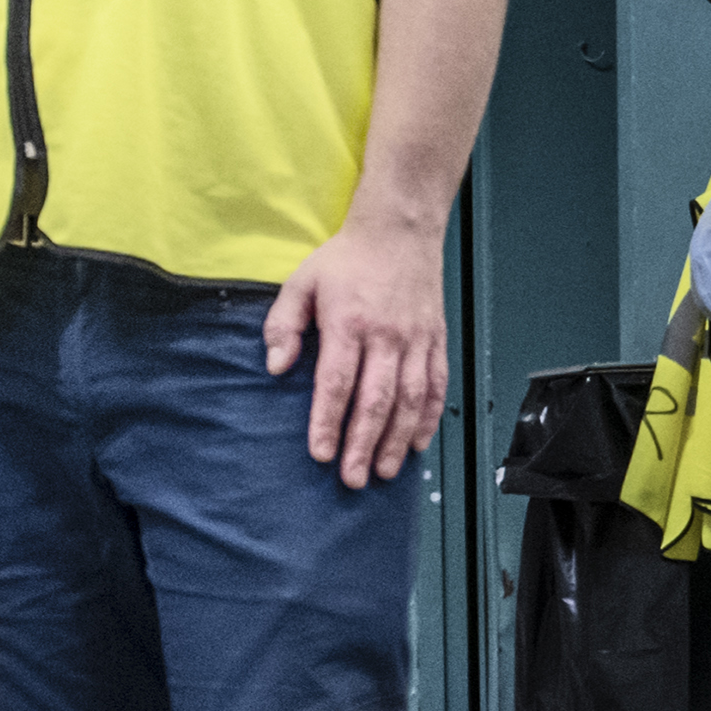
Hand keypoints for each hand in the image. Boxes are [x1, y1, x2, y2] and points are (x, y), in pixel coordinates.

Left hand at [262, 220, 449, 488]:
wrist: (399, 231)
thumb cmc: (344, 260)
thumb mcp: (300, 283)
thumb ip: (283, 326)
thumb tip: (274, 367)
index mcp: (348, 323)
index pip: (337, 382)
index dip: (328, 421)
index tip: (321, 453)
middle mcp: (386, 336)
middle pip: (376, 399)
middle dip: (364, 443)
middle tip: (353, 479)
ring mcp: (416, 340)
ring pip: (410, 399)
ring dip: (397, 439)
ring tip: (384, 471)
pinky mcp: (436, 340)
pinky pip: (436, 385)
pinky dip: (429, 417)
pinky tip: (416, 443)